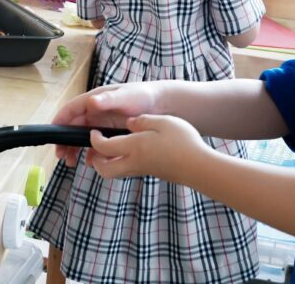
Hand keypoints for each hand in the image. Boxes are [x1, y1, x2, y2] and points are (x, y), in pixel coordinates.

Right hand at [53, 81, 162, 165]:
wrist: (163, 105)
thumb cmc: (143, 96)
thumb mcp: (126, 96)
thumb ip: (108, 99)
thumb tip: (91, 102)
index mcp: (94, 100)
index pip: (71, 110)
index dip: (59, 121)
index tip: (51, 135)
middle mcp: (95, 112)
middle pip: (73, 127)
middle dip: (65, 141)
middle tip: (61, 156)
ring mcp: (102, 124)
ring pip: (82, 138)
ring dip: (75, 149)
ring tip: (71, 163)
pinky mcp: (111, 134)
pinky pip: (96, 145)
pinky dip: (91, 154)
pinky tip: (91, 162)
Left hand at [88, 115, 211, 184]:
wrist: (200, 168)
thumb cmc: (183, 142)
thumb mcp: (163, 122)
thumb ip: (143, 121)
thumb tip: (129, 123)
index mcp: (134, 146)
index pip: (103, 147)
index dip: (94, 139)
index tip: (94, 132)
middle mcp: (134, 161)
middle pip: (104, 170)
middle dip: (96, 160)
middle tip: (97, 147)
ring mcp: (143, 170)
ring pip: (115, 173)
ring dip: (108, 164)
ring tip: (111, 149)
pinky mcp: (152, 174)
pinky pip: (128, 171)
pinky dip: (122, 164)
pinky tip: (132, 152)